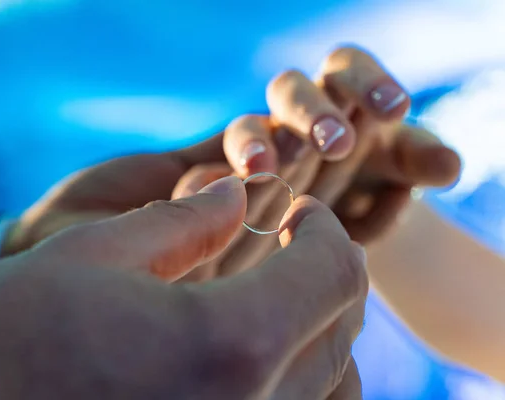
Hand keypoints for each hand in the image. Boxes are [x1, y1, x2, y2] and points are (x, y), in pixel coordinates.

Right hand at [0, 181, 367, 398]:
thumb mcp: (92, 255)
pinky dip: (306, 377)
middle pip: (343, 325)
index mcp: (228, 342)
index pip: (335, 270)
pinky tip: (262, 348)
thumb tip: (235, 192)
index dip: (325, 226)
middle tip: (291, 236)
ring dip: (324, 324)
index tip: (299, 207)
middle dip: (327, 267)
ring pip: (336, 381)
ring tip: (282, 289)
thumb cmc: (6, 337)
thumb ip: (182, 220)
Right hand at [175, 46, 459, 277]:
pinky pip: (211, 172)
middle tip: (337, 144)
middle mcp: (293, 117)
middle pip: (289, 89)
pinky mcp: (231, 181)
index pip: (346, 68)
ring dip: (254, 145)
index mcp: (337, 98)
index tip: (398, 108)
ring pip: (245, 127)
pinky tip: (225, 197)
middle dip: (311, 113)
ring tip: (265, 170)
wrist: (333, 221)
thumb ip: (419, 161)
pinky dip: (214, 180)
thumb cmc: (367, 182)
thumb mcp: (396, 171)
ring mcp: (259, 149)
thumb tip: (449, 166)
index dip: (369, 81)